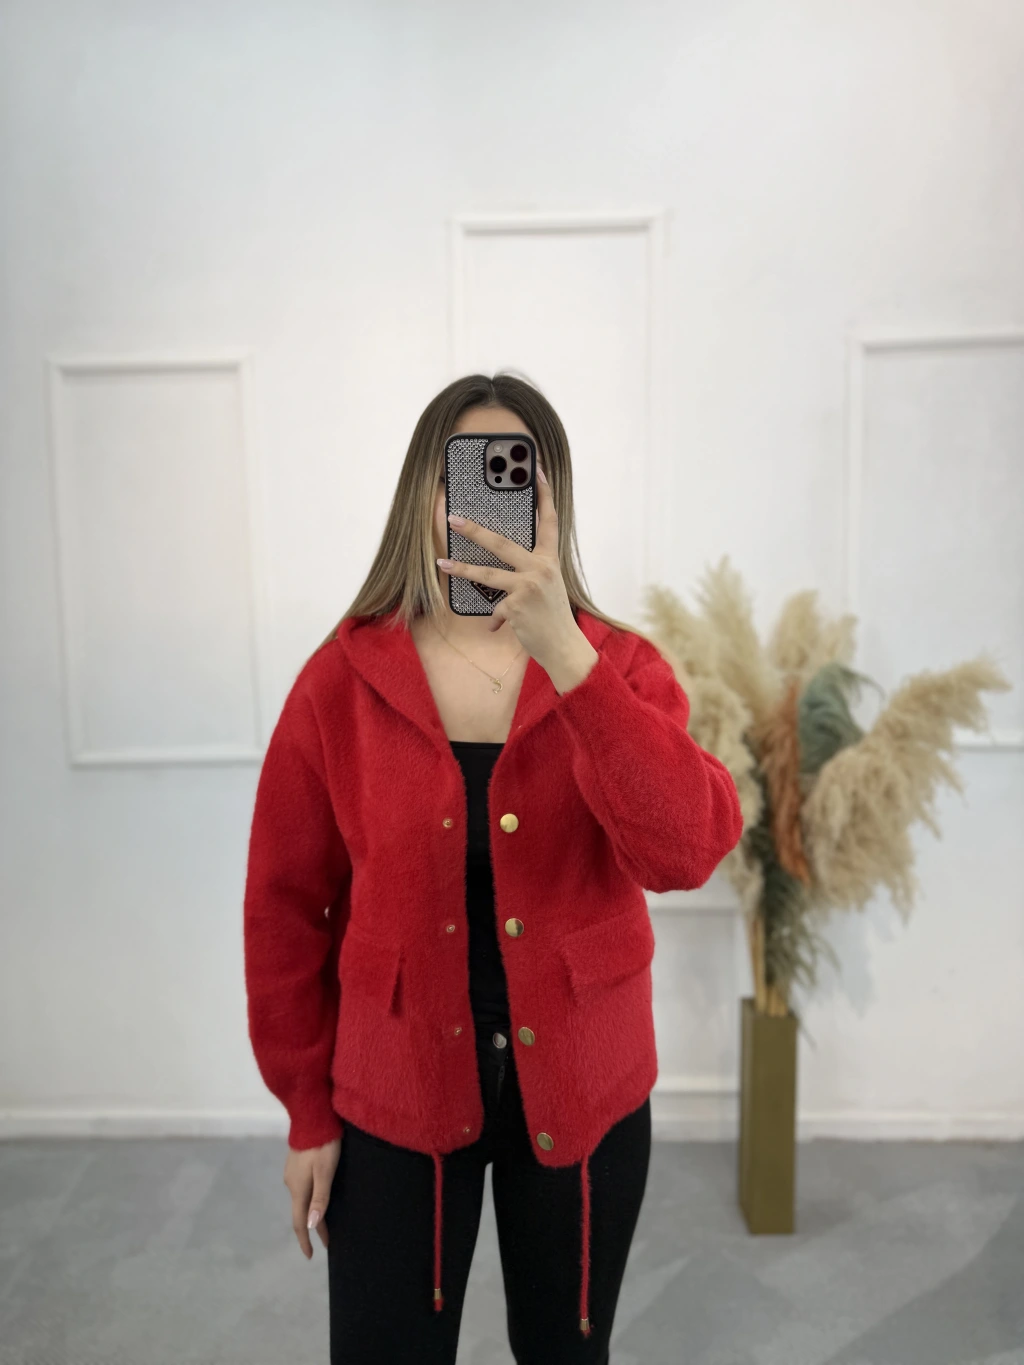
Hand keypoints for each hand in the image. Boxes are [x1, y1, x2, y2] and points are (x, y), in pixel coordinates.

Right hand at [284, 1137, 339, 1257]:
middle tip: (328, 1240)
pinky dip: (310, 1198)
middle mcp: (291, 1183)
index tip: (311, 1255)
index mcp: (298, 1189)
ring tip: (326, 1220)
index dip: (305, 1240)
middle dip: (313, 1228)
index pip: (299, 1222)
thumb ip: (320, 1198)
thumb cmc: (323, 1145)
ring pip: (301, 1199)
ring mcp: (291, 1173)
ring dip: (312, 1212)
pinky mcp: (295, 1163)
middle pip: (301, 1212)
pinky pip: (302, 1187)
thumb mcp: (326, 1172)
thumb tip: (311, 1225)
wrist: (312, 1117)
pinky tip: (318, 1196)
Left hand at [437, 466, 598, 691]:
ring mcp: (528, 586)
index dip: (544, 494)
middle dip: (474, 530)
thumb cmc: (553, 616)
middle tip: (453, 518)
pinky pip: (495, 609)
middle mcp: (541, 568)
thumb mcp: (548, 586)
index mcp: (550, 559)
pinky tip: (496, 628)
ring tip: (442, 564)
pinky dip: (494, 619)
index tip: (537, 470)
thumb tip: (502, 563)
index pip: (549, 520)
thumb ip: (531, 570)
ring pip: (486, 573)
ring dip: (461, 569)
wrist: (563, 646)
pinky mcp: (516, 606)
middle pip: (501, 542)